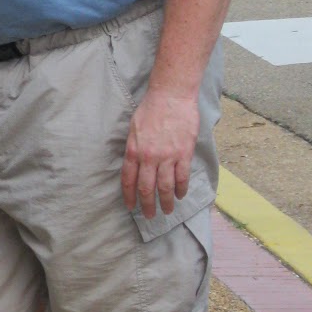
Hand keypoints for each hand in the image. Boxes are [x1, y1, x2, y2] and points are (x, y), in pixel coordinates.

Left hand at [120, 89, 199, 218]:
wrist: (171, 96)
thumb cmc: (150, 109)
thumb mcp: (133, 129)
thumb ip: (133, 149)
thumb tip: (133, 165)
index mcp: (134, 150)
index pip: (129, 180)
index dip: (130, 196)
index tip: (131, 207)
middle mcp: (149, 157)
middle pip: (147, 188)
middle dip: (148, 205)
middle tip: (150, 216)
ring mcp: (167, 156)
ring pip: (165, 187)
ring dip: (166, 202)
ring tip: (168, 211)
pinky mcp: (183, 153)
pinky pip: (182, 177)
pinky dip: (181, 189)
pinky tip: (180, 195)